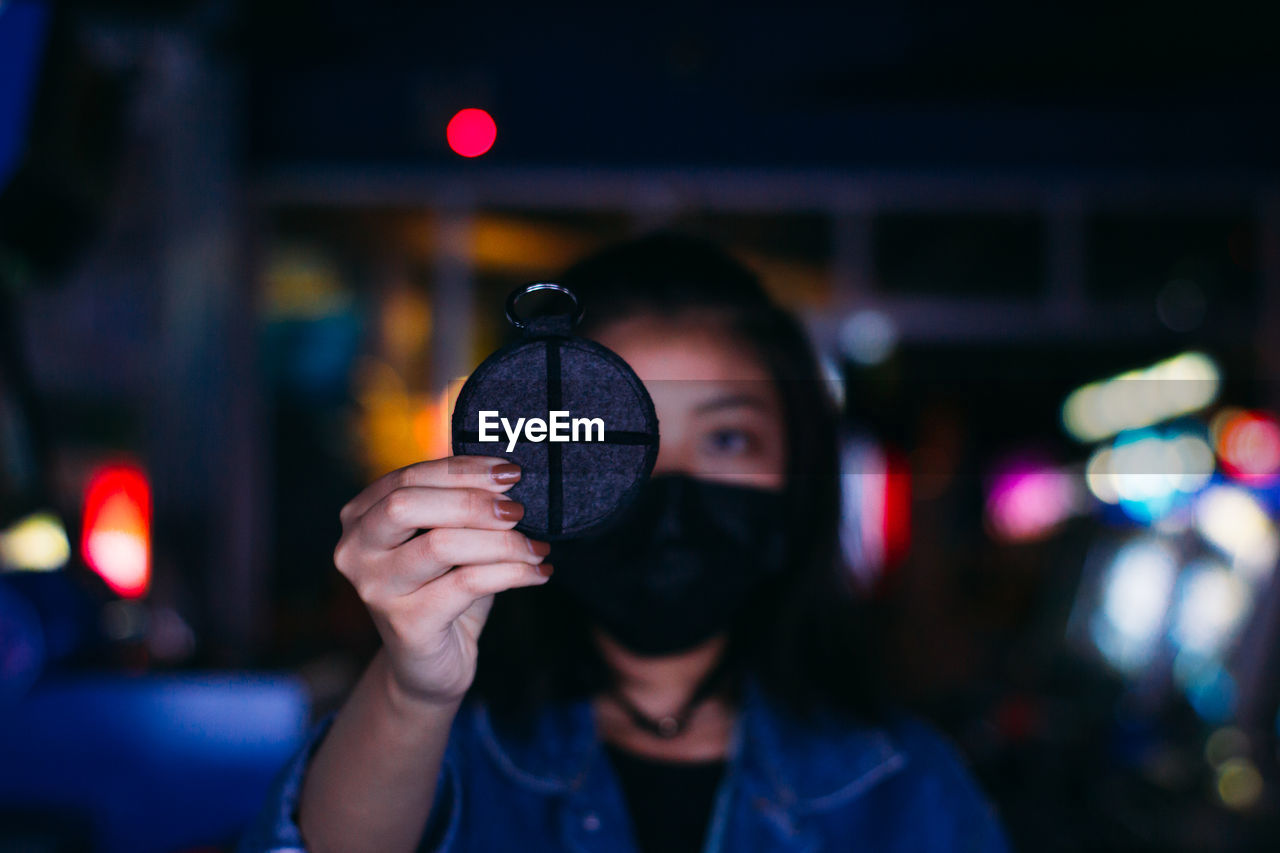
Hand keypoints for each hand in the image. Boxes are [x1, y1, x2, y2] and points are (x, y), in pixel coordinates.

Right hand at [333, 456, 550, 707]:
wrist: (428, 665)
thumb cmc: (441, 590)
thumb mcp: (444, 538)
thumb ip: (458, 504)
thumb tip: (508, 476)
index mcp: (360, 518)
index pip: (408, 477)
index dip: (462, 469)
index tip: (510, 471)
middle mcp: (355, 551)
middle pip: (409, 505)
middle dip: (472, 501)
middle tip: (518, 509)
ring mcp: (376, 590)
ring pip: (441, 544)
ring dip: (501, 541)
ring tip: (536, 546)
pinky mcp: (406, 624)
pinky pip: (468, 583)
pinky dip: (512, 572)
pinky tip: (538, 572)